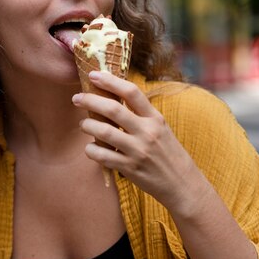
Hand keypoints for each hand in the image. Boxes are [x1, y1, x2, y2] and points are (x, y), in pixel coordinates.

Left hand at [72, 71, 209, 213]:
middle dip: (90, 100)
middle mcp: (147, 132)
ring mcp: (138, 151)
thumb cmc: (168, 153)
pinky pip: (102, 156)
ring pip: (104, 132)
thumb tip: (114, 98)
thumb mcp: (161, 128)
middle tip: (76, 97)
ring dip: (88, 125)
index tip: (94, 74)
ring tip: (84, 124)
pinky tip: (90, 148)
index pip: (131, 92)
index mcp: (155, 118)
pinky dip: (91, 150)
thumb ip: (141, 115)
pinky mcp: (130, 169)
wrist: (182, 184)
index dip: (110, 81)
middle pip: (113, 109)